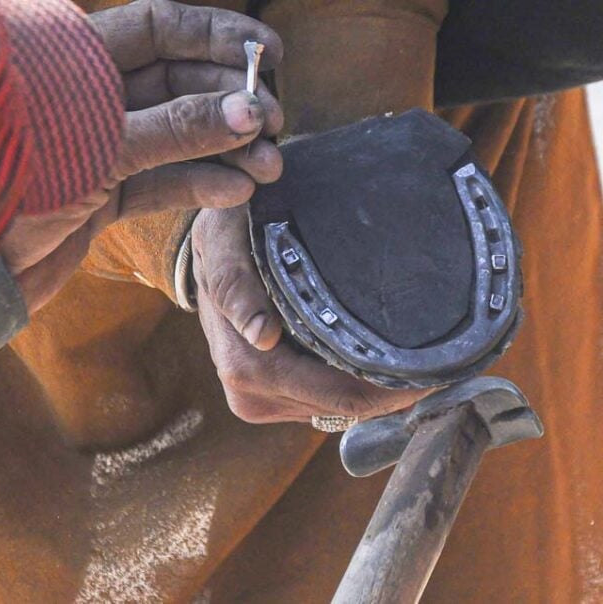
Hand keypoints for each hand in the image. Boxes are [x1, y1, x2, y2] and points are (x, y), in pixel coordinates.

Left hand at [0, 0, 283, 312]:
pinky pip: (160, 182)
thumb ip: (174, 128)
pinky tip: (235, 191)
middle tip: (275, 124)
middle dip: (230, 103)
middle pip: (178, 83)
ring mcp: (97, 148)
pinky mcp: (101, 194)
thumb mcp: (101, 145)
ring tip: (269, 166)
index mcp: (74, 59)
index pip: (159, 27)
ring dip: (225, 150)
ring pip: (175, 137)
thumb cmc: (12, 186)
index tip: (269, 53)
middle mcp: (90, 98)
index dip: (216, 36)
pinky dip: (197, 185)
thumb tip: (246, 110)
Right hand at [191, 206, 427, 423]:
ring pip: (340, 409)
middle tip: (447, 359)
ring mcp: (260, 401)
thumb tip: (263, 334)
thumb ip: (236, 281)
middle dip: (397, 388)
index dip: (398, 387)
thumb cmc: (226, 238)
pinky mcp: (269, 401)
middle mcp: (251, 393)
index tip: (446, 365)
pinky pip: (326, 402)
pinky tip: (376, 358)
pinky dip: (355, 383)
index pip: (342, 395)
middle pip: (348, 408)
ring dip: (379, 386)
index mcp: (247, 365)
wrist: (210, 253)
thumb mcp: (227, 239)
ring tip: (418, 353)